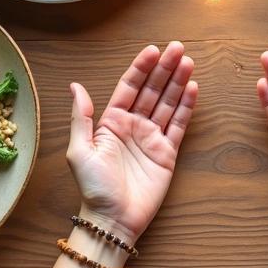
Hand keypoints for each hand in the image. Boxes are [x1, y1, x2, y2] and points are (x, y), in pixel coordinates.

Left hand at [67, 42, 198, 242]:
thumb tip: (75, 85)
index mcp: (111, 122)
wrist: (113, 220)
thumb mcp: (80, 150)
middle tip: (178, 48)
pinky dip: (186, 107)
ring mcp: (151, 138)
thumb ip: (82, 117)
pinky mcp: (167, 153)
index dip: (141, 68)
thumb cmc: (94, 188)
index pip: (129, 87)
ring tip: (188, 62)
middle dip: (164, 69)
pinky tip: (193, 88)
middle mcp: (133, 126)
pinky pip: (178, 125)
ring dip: (178, 82)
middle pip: (152, 90)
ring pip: (167, 103)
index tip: (153, 50)